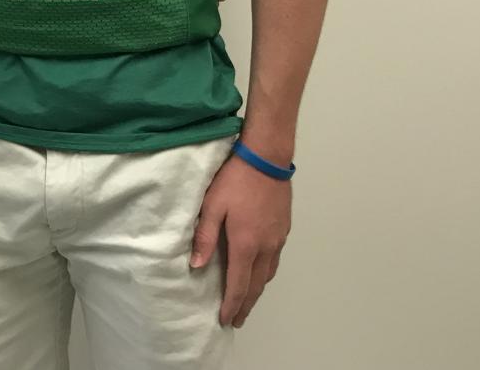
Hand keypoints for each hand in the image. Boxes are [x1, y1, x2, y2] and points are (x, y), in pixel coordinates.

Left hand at [190, 154, 290, 327]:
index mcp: (246, 244)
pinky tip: (259, 273)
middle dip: (246, 305)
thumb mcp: (212, 205)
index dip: (232, 304)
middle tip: (237, 319)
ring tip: (247, 302)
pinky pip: (274, 260)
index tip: (226, 319)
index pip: (239, 284)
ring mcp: (278, 239)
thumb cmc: (235, 180)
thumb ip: (204, 236)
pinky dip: (265, 274)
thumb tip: (196, 265)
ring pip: (268, 274)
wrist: (266, 159)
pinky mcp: (283, 230)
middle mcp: (265, 247)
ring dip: (257, 291)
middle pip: (257, 285)